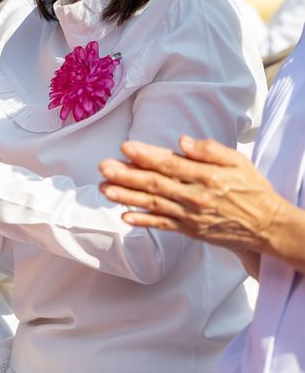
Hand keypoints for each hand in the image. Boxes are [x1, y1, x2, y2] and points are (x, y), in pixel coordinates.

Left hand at [98, 136, 284, 258]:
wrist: (268, 227)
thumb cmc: (252, 189)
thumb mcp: (238, 161)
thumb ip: (210, 150)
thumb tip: (183, 141)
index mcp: (207, 176)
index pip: (171, 164)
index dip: (147, 156)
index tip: (126, 148)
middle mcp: (196, 197)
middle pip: (156, 184)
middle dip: (127, 175)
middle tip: (104, 167)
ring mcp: (191, 216)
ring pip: (154, 205)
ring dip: (127, 197)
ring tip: (104, 189)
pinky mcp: (190, 231)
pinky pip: (163, 225)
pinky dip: (144, 221)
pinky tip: (124, 216)